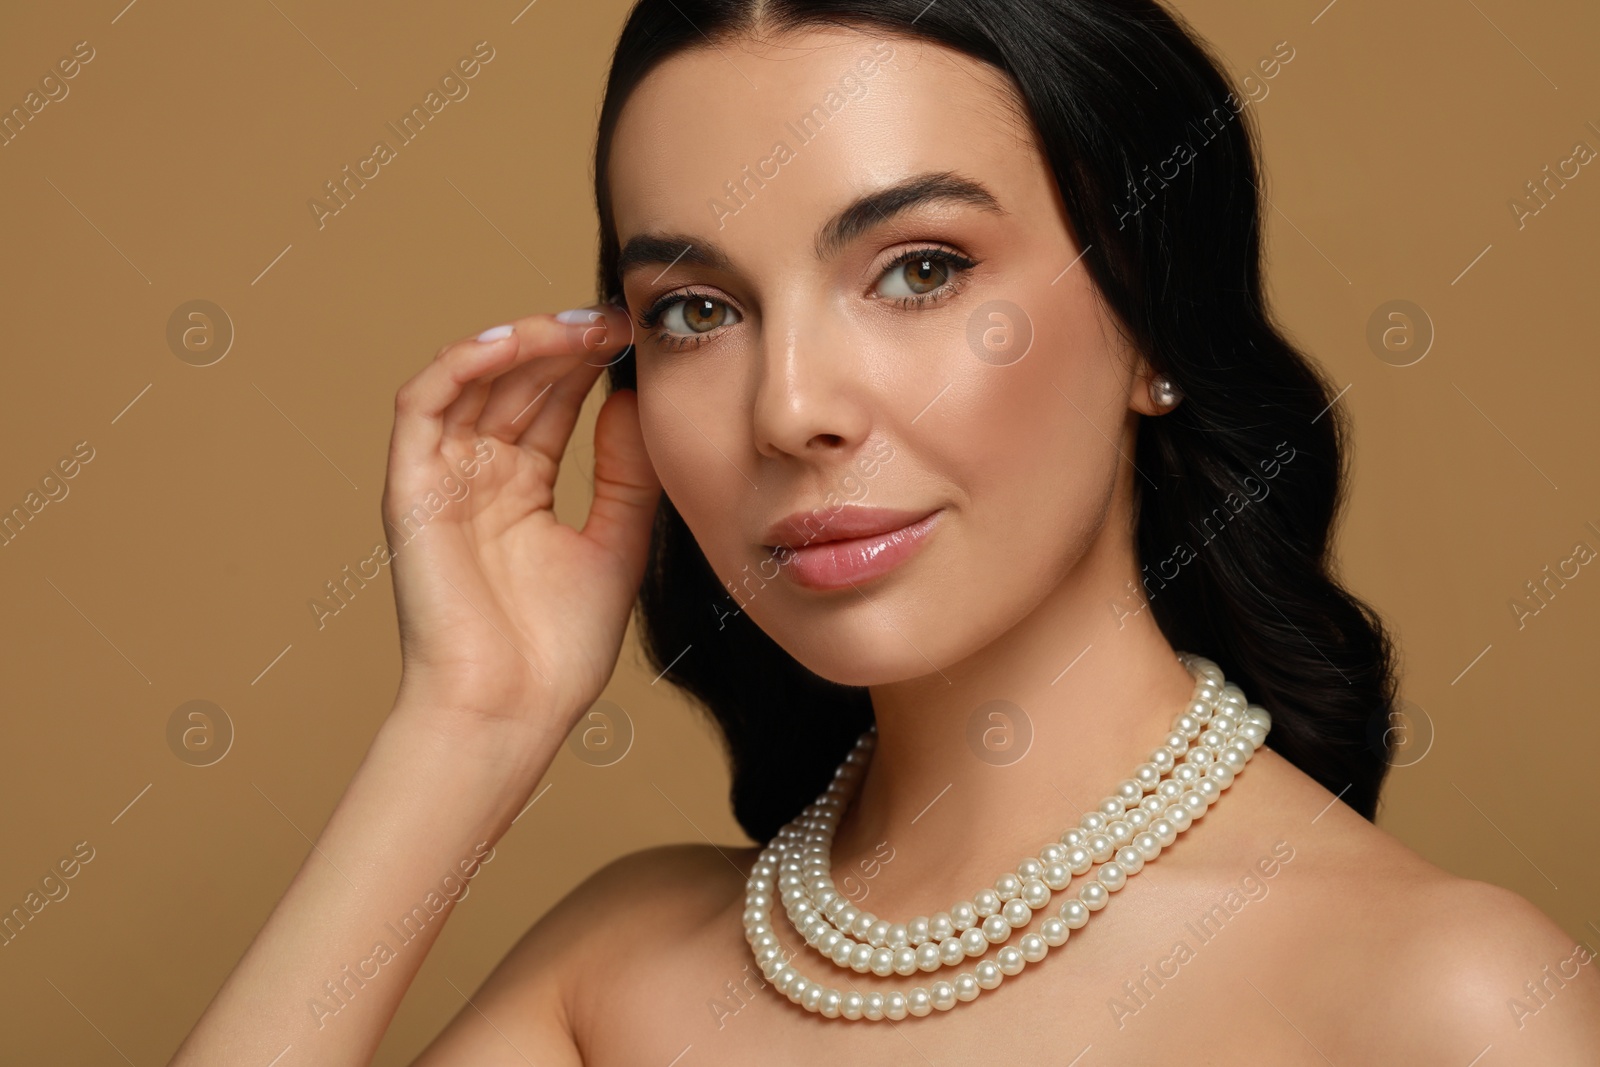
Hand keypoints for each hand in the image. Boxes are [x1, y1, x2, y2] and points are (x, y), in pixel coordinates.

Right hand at [381, 305, 658, 740]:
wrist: (510, 712)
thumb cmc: (557, 651)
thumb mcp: (615, 543)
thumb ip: (625, 472)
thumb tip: (631, 397)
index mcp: (519, 491)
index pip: (549, 403)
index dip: (587, 363)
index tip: (636, 335)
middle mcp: (476, 478)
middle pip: (514, 383)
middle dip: (565, 344)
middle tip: (617, 319)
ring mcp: (440, 481)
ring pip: (471, 382)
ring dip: (523, 344)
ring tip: (581, 326)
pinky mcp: (409, 491)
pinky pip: (422, 407)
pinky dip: (461, 364)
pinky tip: (514, 342)